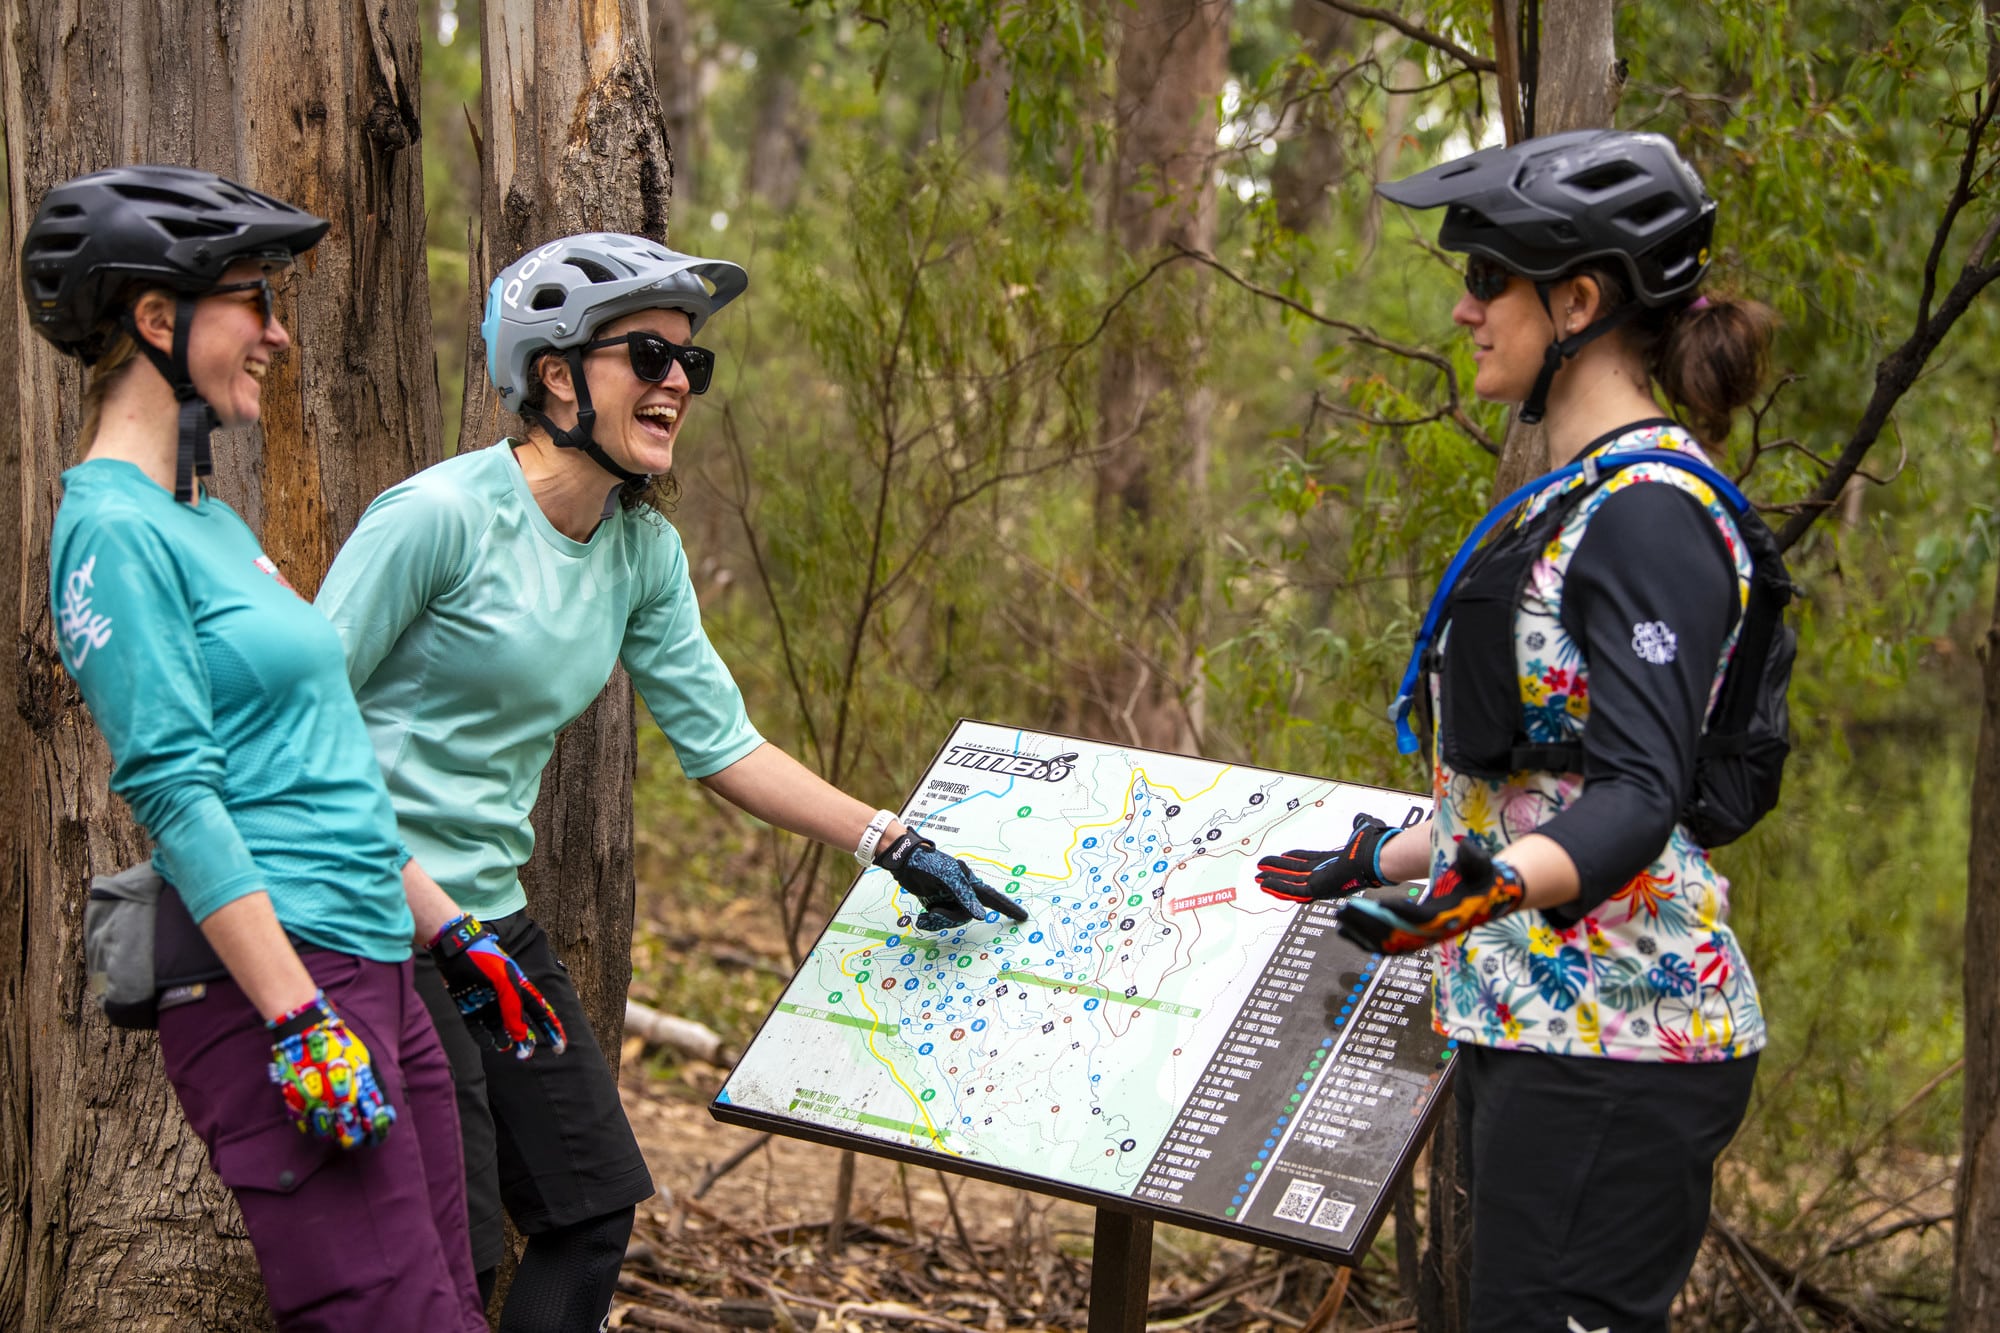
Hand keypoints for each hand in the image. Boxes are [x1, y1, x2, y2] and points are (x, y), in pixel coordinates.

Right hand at [267, 991, 396, 1149]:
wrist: (304, 1033)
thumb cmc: (339, 1045)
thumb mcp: (365, 1061)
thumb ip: (373, 1086)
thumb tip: (382, 1109)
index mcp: (356, 1090)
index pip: (372, 1125)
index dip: (378, 1133)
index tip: (378, 1134)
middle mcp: (335, 1101)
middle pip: (349, 1138)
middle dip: (357, 1139)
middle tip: (360, 1136)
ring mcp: (313, 1105)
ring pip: (327, 1137)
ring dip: (336, 1135)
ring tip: (341, 1129)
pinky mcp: (294, 1104)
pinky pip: (306, 1128)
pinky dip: (315, 1129)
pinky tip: (323, 1122)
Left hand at [427, 915, 567, 1059]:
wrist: (456, 951)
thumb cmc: (486, 961)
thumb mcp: (505, 982)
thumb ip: (513, 1008)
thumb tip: (520, 1035)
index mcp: (520, 990)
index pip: (541, 1013)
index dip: (552, 1030)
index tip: (560, 1047)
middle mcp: (505, 1000)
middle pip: (520, 1026)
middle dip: (525, 1041)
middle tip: (525, 1055)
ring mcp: (487, 1005)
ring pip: (499, 1030)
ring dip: (504, 1040)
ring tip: (504, 1046)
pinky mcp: (469, 1009)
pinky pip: (478, 1029)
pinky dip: (483, 1038)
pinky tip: (488, 1042)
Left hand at [875, 832, 1028, 931]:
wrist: (905, 862)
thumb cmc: (929, 864)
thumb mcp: (948, 878)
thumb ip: (965, 897)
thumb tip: (980, 915)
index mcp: (970, 883)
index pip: (994, 898)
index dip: (1009, 908)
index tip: (1023, 916)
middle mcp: (962, 893)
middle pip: (966, 915)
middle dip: (949, 918)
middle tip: (934, 912)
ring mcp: (950, 899)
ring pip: (952, 920)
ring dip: (938, 921)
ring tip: (926, 915)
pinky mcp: (937, 904)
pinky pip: (940, 921)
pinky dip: (931, 922)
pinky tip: (922, 918)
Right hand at [1255, 814, 1398, 902]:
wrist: (1376, 857)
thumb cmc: (1372, 845)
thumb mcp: (1363, 830)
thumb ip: (1359, 825)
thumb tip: (1361, 818)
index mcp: (1332, 862)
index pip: (1307, 861)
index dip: (1293, 859)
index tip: (1280, 855)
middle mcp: (1325, 874)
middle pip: (1295, 873)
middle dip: (1277, 872)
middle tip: (1261, 871)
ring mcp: (1321, 882)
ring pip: (1291, 883)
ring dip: (1274, 881)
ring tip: (1258, 879)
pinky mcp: (1318, 889)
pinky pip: (1294, 890)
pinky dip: (1279, 888)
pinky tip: (1265, 885)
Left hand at [1334, 840, 1525, 954]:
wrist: (1488, 897)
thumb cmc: (1483, 880)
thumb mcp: (1482, 865)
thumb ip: (1474, 858)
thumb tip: (1467, 846)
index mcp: (1447, 914)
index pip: (1419, 918)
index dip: (1399, 913)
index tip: (1378, 907)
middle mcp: (1434, 931)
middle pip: (1396, 933)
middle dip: (1369, 923)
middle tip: (1343, 912)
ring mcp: (1424, 936)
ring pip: (1388, 942)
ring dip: (1363, 932)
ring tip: (1340, 921)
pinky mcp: (1416, 937)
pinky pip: (1388, 944)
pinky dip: (1367, 939)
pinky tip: (1348, 931)